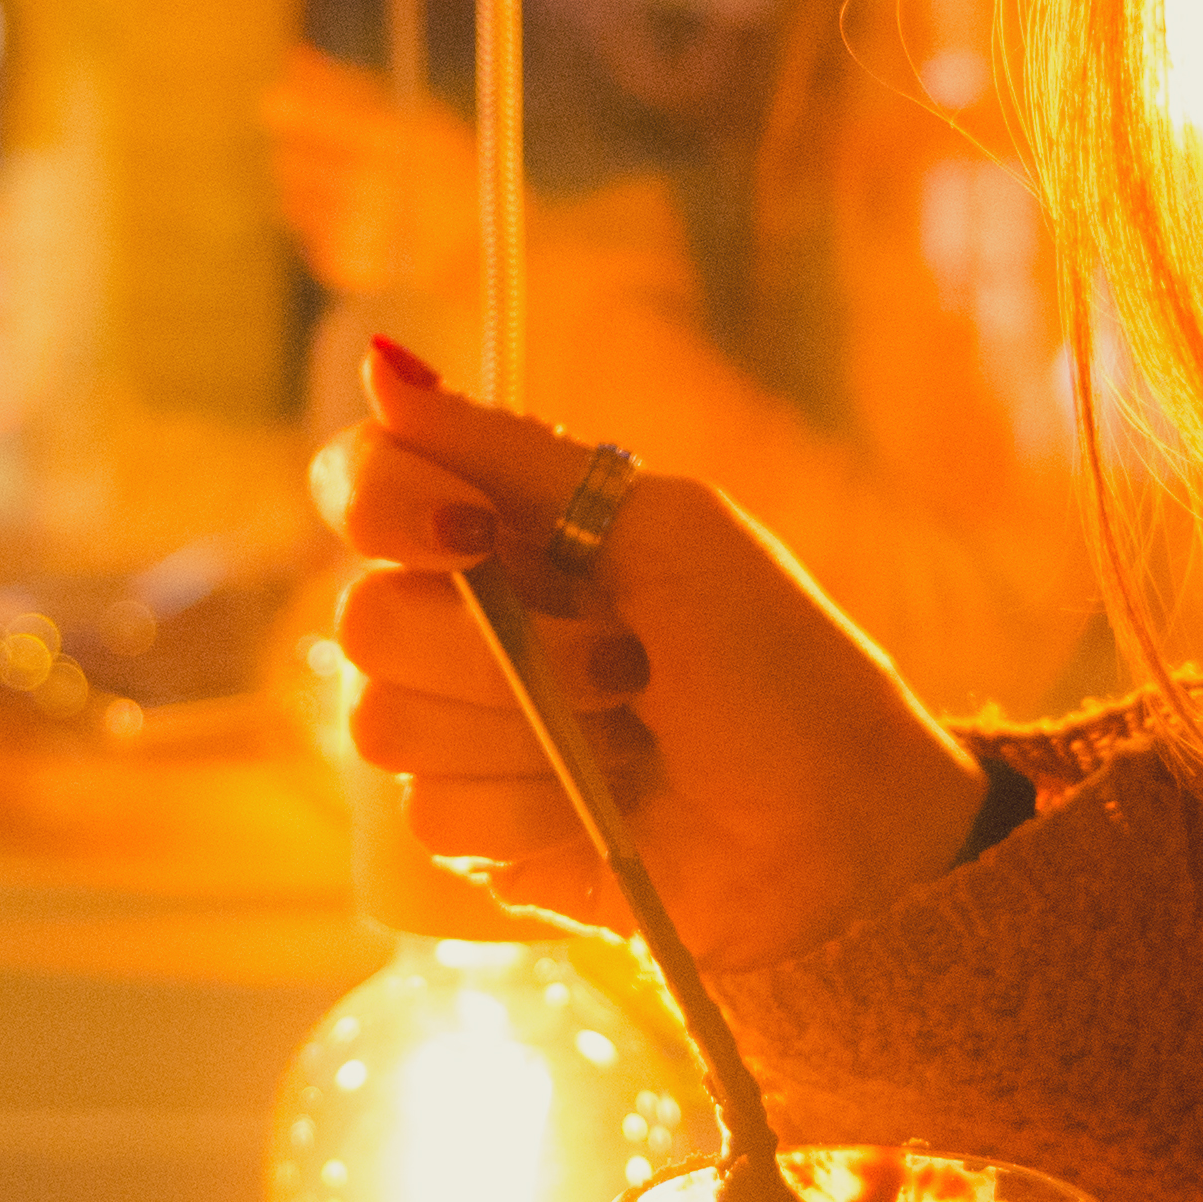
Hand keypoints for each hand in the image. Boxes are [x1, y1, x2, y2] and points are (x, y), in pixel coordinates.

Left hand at [261, 45, 486, 299]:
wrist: (482, 239)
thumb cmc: (445, 162)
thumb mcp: (412, 113)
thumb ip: (346, 84)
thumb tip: (290, 55)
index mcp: (392, 141)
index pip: (315, 118)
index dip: (288, 109)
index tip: (272, 104)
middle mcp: (371, 187)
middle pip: (290, 161)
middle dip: (299, 153)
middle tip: (331, 154)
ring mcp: (358, 232)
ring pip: (290, 201)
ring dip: (307, 190)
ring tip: (350, 187)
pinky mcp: (347, 267)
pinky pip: (306, 236)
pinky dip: (322, 226)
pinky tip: (358, 220)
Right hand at [313, 348, 986, 970]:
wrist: (841, 824)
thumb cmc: (778, 664)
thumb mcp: (665, 529)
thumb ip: (511, 453)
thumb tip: (381, 363)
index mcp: (509, 533)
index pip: (361, 485)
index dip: (386, 504)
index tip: (474, 533)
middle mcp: (467, 626)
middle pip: (366, 620)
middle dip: (505, 650)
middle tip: (624, 663)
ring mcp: (464, 736)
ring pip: (386, 726)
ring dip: (530, 733)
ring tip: (630, 737)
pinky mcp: (477, 839)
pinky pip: (429, 815)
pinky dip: (532, 810)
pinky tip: (607, 808)